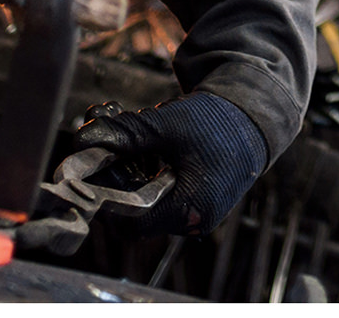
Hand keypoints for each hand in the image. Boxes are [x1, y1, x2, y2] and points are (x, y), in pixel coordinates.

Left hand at [74, 91, 268, 236]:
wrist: (255, 115)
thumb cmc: (221, 122)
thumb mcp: (170, 124)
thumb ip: (127, 134)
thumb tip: (83, 139)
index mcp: (190, 208)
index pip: (131, 222)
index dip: (105, 197)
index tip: (88, 168)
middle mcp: (191, 217)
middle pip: (134, 206)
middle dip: (112, 168)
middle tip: (98, 134)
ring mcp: (191, 209)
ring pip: (142, 193)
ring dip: (123, 159)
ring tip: (113, 118)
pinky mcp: (190, 195)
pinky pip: (155, 186)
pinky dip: (140, 161)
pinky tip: (132, 130)